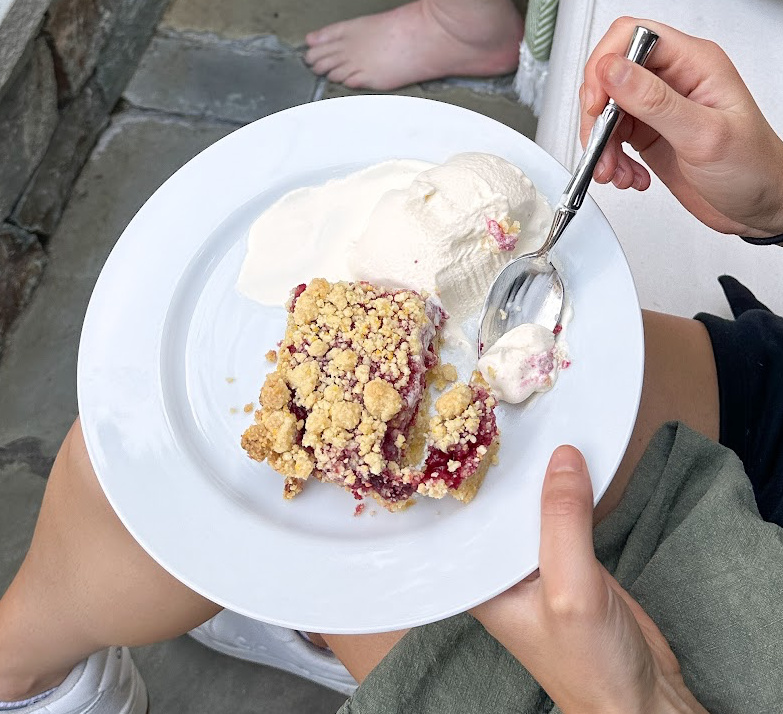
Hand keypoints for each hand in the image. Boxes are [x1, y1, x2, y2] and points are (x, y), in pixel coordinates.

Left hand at [471, 446, 707, 713]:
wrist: (642, 700)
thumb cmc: (589, 665)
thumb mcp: (571, 589)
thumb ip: (564, 523)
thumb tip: (563, 457)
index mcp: (480, 585)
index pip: (464, 523)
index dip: (462, 481)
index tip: (459, 433)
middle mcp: (501, 572)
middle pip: (499, 511)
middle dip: (501, 471)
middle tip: (494, 414)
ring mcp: (537, 566)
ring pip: (532, 510)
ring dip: (537, 479)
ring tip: (529, 428)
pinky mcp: (571, 562)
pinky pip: (564, 517)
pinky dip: (568, 494)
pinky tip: (567, 464)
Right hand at [580, 17, 782, 237]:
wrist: (760, 205)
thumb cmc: (751, 168)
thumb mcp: (703, 134)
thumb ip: (654, 101)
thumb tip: (612, 71)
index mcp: (694, 64)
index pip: (632, 37)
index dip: (605, 67)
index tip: (597, 104)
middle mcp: (674, 81)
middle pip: (610, 77)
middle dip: (598, 116)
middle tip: (601, 146)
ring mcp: (659, 109)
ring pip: (607, 113)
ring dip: (602, 146)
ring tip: (615, 171)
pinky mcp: (650, 135)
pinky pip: (613, 140)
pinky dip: (611, 161)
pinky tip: (629, 176)